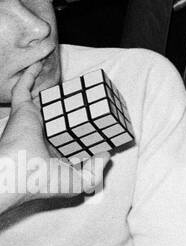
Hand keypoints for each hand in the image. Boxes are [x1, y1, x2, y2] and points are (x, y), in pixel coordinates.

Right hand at [1, 63, 102, 215]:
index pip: (71, 137)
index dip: (84, 129)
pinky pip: (24, 88)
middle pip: (60, 115)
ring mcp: (32, 122)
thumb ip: (97, 167)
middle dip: (70, 104)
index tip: (99, 119)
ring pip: (43, 99)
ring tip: (61, 72)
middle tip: (87, 91)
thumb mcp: (81, 181)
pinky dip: (29, 75)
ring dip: (50, 86)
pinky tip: (38, 63)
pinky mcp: (23, 111)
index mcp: (54, 153)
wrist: (18, 174)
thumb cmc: (45, 182)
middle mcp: (42, 136)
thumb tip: (107, 151)